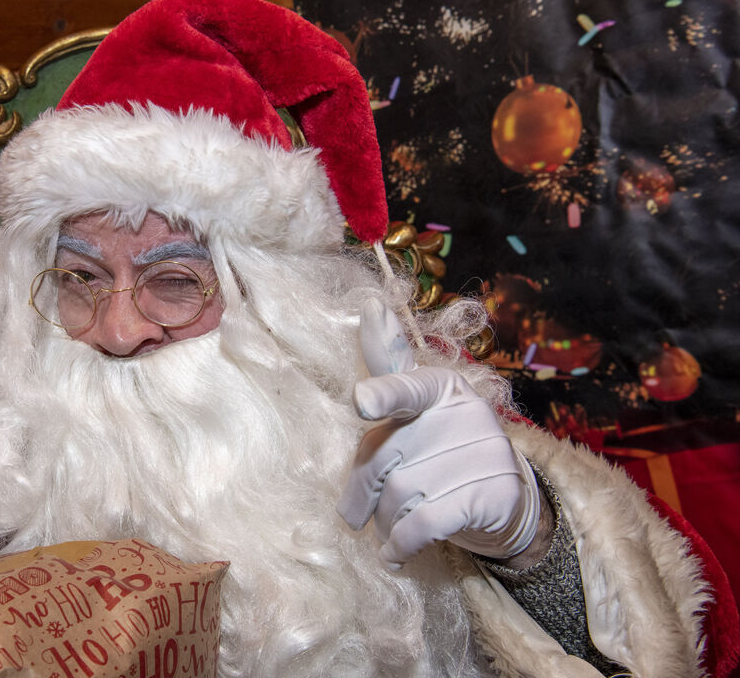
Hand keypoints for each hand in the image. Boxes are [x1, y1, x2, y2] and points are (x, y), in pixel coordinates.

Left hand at [336, 299, 540, 568]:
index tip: (361, 401)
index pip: (406, 387)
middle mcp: (462, 413)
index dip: (383, 394)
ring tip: (388, 528)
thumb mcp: (418, 409)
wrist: (504, 503)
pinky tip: (395, 554)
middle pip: (383, 456)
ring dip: (384, 520)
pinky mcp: (491, 495)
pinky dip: (403, 543)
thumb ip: (389, 368)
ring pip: (399, 493)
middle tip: (356, 514)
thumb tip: (371, 305)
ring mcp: (481, 453)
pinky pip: (426, 523)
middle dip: (362, 491)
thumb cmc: (442, 450)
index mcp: (439, 386)